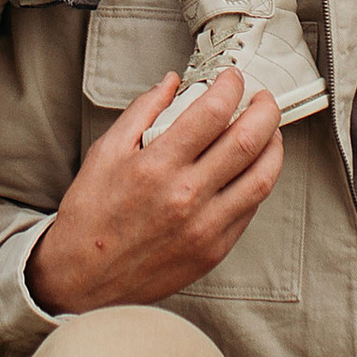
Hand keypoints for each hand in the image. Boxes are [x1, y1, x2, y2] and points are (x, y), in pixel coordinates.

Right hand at [25, 68, 287, 312]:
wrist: (83, 279)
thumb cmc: (91, 216)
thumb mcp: (106, 153)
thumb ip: (142, 111)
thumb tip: (173, 82)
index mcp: (157, 166)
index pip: (212, 112)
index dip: (231, 86)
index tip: (232, 78)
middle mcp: (186, 196)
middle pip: (248, 141)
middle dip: (265, 109)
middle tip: (262, 98)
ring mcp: (205, 227)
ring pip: (262, 178)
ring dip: (273, 146)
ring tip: (268, 131)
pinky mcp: (214, 250)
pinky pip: (250, 209)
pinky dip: (259, 181)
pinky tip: (252, 168)